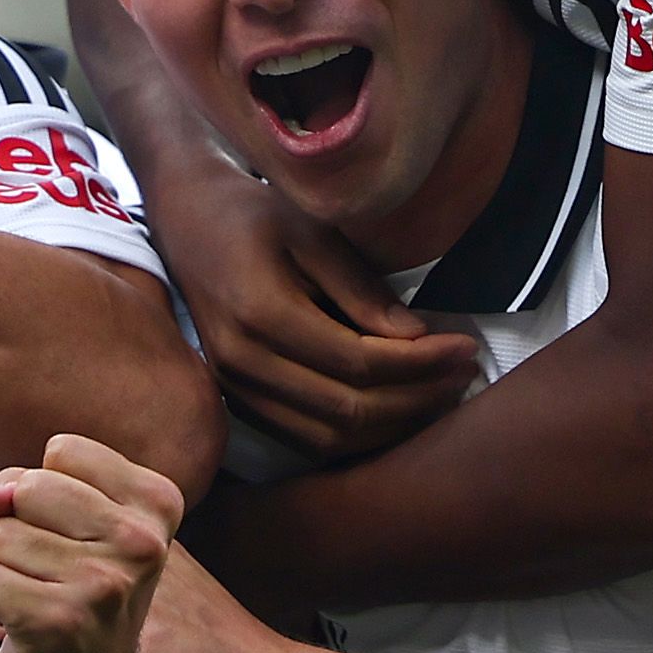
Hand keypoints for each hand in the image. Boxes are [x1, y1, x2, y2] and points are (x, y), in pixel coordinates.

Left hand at [0, 436, 180, 652]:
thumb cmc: (73, 596)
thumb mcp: (71, 528)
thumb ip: (29, 489)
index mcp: (155, 505)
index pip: (62, 452)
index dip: (40, 489)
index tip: (54, 528)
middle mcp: (141, 544)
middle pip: (27, 490)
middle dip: (12, 529)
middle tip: (32, 570)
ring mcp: (104, 585)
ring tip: (17, 599)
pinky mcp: (60, 622)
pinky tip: (4, 626)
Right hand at [153, 164, 474, 458]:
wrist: (187, 221)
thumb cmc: (254, 214)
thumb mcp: (313, 231)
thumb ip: (361, 288)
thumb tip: (416, 338)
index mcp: (260, 313)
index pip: (359, 361)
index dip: (421, 362)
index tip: (465, 345)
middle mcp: (242, 362)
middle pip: (348, 409)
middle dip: (417, 398)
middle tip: (464, 374)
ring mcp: (235, 388)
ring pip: (329, 438)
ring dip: (393, 427)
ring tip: (440, 396)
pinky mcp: (238, 399)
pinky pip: (306, 438)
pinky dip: (358, 436)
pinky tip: (396, 411)